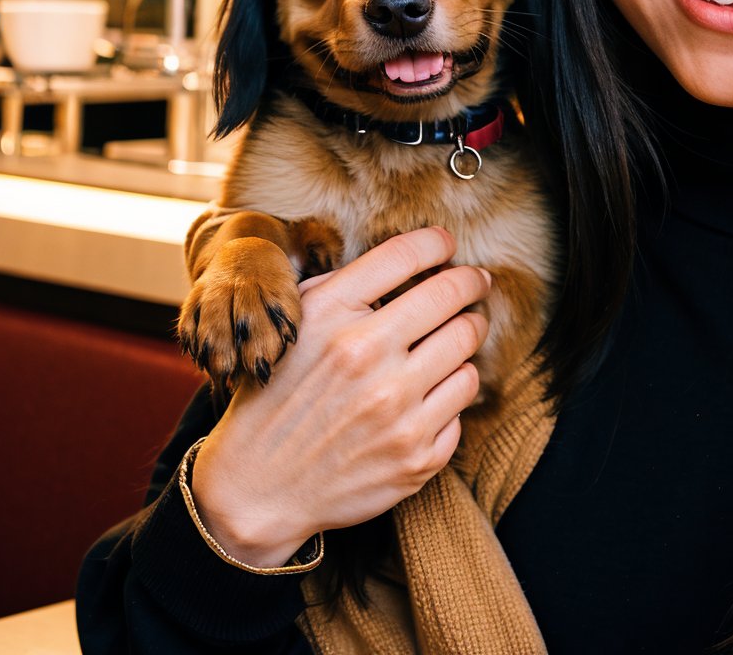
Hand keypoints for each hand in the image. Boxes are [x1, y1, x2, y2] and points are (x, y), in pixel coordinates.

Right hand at [188, 225, 490, 566]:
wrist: (256, 489)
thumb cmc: (279, 395)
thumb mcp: (294, 325)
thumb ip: (346, 287)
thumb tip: (412, 259)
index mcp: (330, 315)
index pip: (406, 254)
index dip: (437, 242)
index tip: (447, 245)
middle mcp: (366, 356)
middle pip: (453, 295)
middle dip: (471, 282)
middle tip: (475, 282)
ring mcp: (395, 410)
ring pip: (467, 348)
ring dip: (465, 337)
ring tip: (453, 337)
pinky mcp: (416, 456)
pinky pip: (463, 402)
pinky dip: (451, 391)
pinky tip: (430, 392)